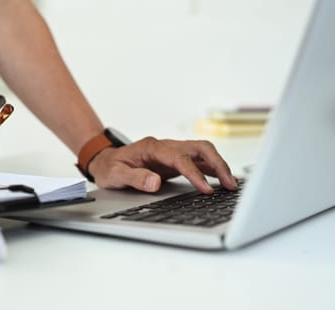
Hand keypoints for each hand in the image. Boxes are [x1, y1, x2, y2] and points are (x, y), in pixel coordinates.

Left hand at [88, 137, 237, 193]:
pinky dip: (211, 169)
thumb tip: (155, 182)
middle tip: (229, 184)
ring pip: (202, 152)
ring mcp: (171, 152)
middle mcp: (165, 147)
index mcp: (151, 148)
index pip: (180, 158)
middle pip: (198, 148)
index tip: (206, 189)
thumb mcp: (115, 175)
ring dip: (218, 166)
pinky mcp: (174, 161)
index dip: (195, 173)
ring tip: (231, 185)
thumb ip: (134, 178)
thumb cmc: (109, 167)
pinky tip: (221, 180)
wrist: (104, 160)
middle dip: (217, 164)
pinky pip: (197, 161)